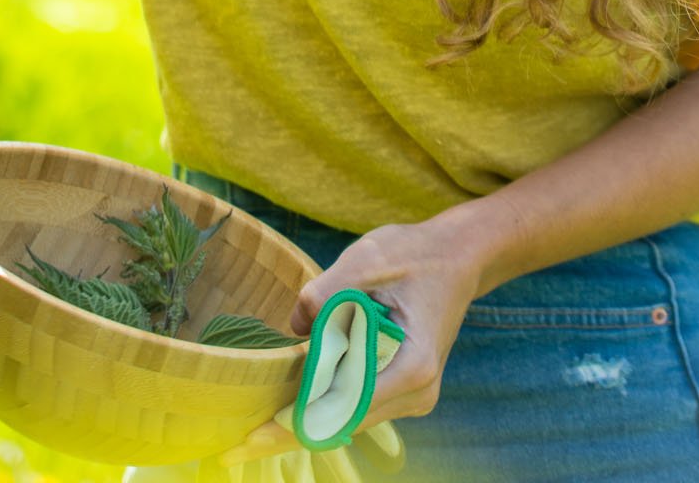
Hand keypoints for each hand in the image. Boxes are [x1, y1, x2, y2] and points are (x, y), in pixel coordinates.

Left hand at [215, 212, 484, 467]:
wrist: (458, 257)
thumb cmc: (415, 254)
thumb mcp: (367, 258)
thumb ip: (327, 291)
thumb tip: (293, 326)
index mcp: (413, 367)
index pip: (344, 405)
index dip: (298, 420)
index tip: (256, 435)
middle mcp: (417, 393)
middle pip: (343, 420)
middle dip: (294, 426)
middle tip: (239, 444)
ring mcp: (413, 397)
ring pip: (348, 416)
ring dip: (308, 414)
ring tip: (258, 426)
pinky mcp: (403, 390)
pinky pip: (356, 403)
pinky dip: (325, 400)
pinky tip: (293, 400)